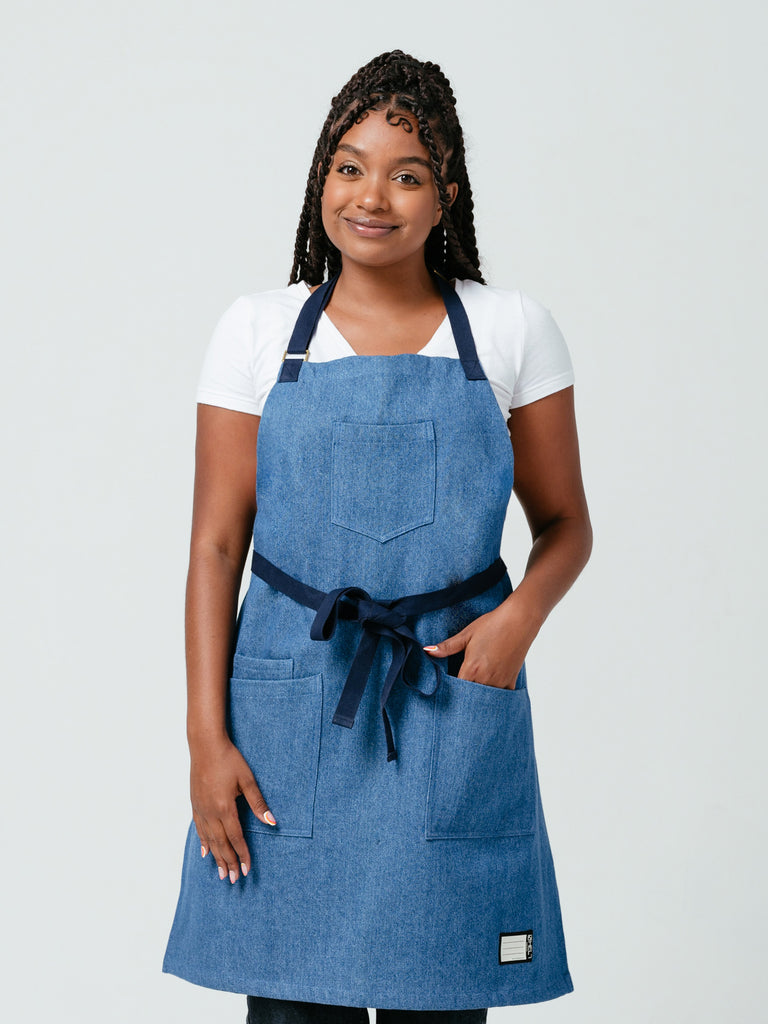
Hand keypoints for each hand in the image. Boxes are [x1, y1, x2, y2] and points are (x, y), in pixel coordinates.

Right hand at [190, 735, 274, 882]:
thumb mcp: (248, 780)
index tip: (247, 870)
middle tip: (234, 880)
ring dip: (216, 857)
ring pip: (209, 840)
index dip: (242, 855)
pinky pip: (199, 829)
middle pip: (221, 844)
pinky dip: (203, 842)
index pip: (236, 838)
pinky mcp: (195, 804)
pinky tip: (205, 852)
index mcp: (225, 808)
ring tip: (221, 873)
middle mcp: (210, 812)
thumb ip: (258, 803)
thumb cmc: (229, 760)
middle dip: (229, 862)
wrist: (205, 745)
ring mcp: (200, 809)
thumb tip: (272, 822)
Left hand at [422, 595, 540, 689]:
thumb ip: (447, 646)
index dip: (449, 691)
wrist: (520, 619)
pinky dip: (493, 696)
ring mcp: (500, 682)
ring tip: (470, 692)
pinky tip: (487, 691)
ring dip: (477, 698)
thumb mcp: (467, 634)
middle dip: (462, 697)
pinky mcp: (511, 681)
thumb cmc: (493, 624)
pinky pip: (500, 696)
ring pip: (484, 699)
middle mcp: (486, 679)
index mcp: (472, 669)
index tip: (444, 690)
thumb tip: (427, 650)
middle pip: (469, 698)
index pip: (455, 690)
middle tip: (456, 696)